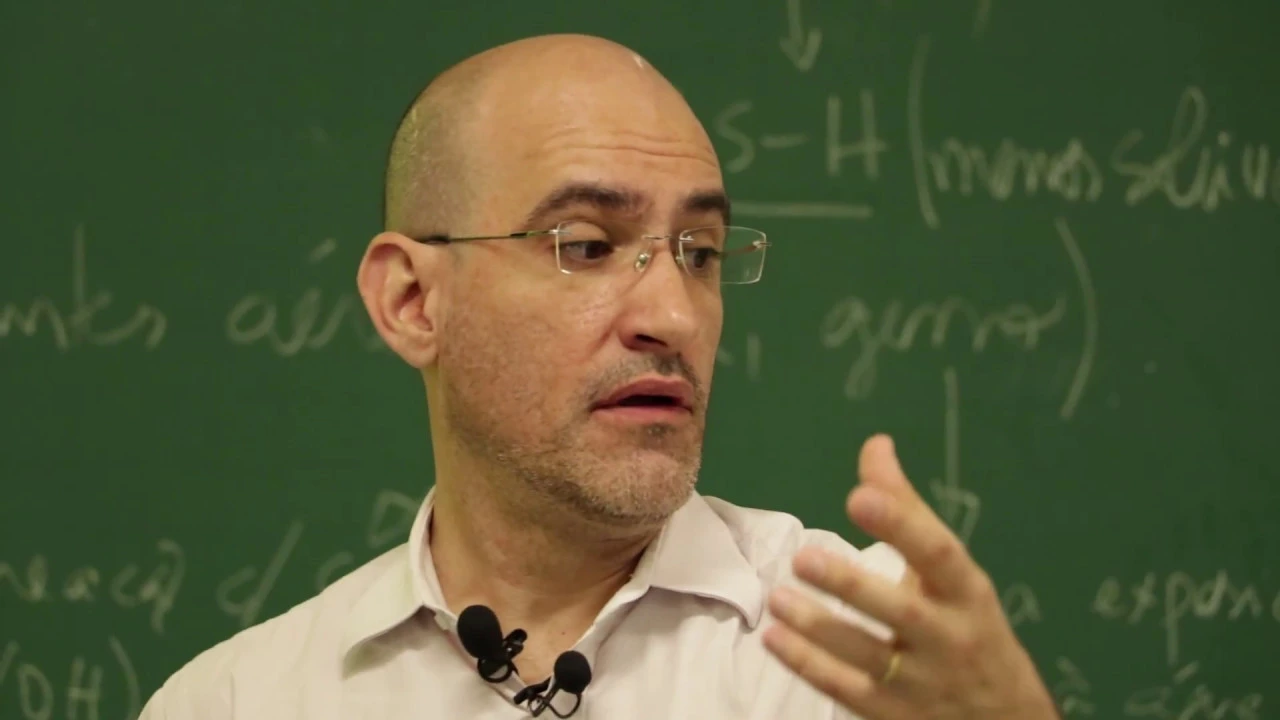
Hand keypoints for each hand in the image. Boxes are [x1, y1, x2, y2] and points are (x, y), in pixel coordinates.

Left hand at [762, 434, 1058, 719]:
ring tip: (777, 598)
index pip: (939, 555)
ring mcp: (922, 682)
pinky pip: (847, 691)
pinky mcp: (892, 713)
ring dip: (819, 628)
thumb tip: (875, 445)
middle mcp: (949, 638)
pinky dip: (809, 666)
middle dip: (853, 585)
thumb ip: (907, 511)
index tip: (862, 496)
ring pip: (868, 656)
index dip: (902, 525)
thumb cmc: (968, 628)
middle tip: (805, 557)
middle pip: (903, 613)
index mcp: (966, 592)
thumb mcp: (952, 573)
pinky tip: (774, 639)